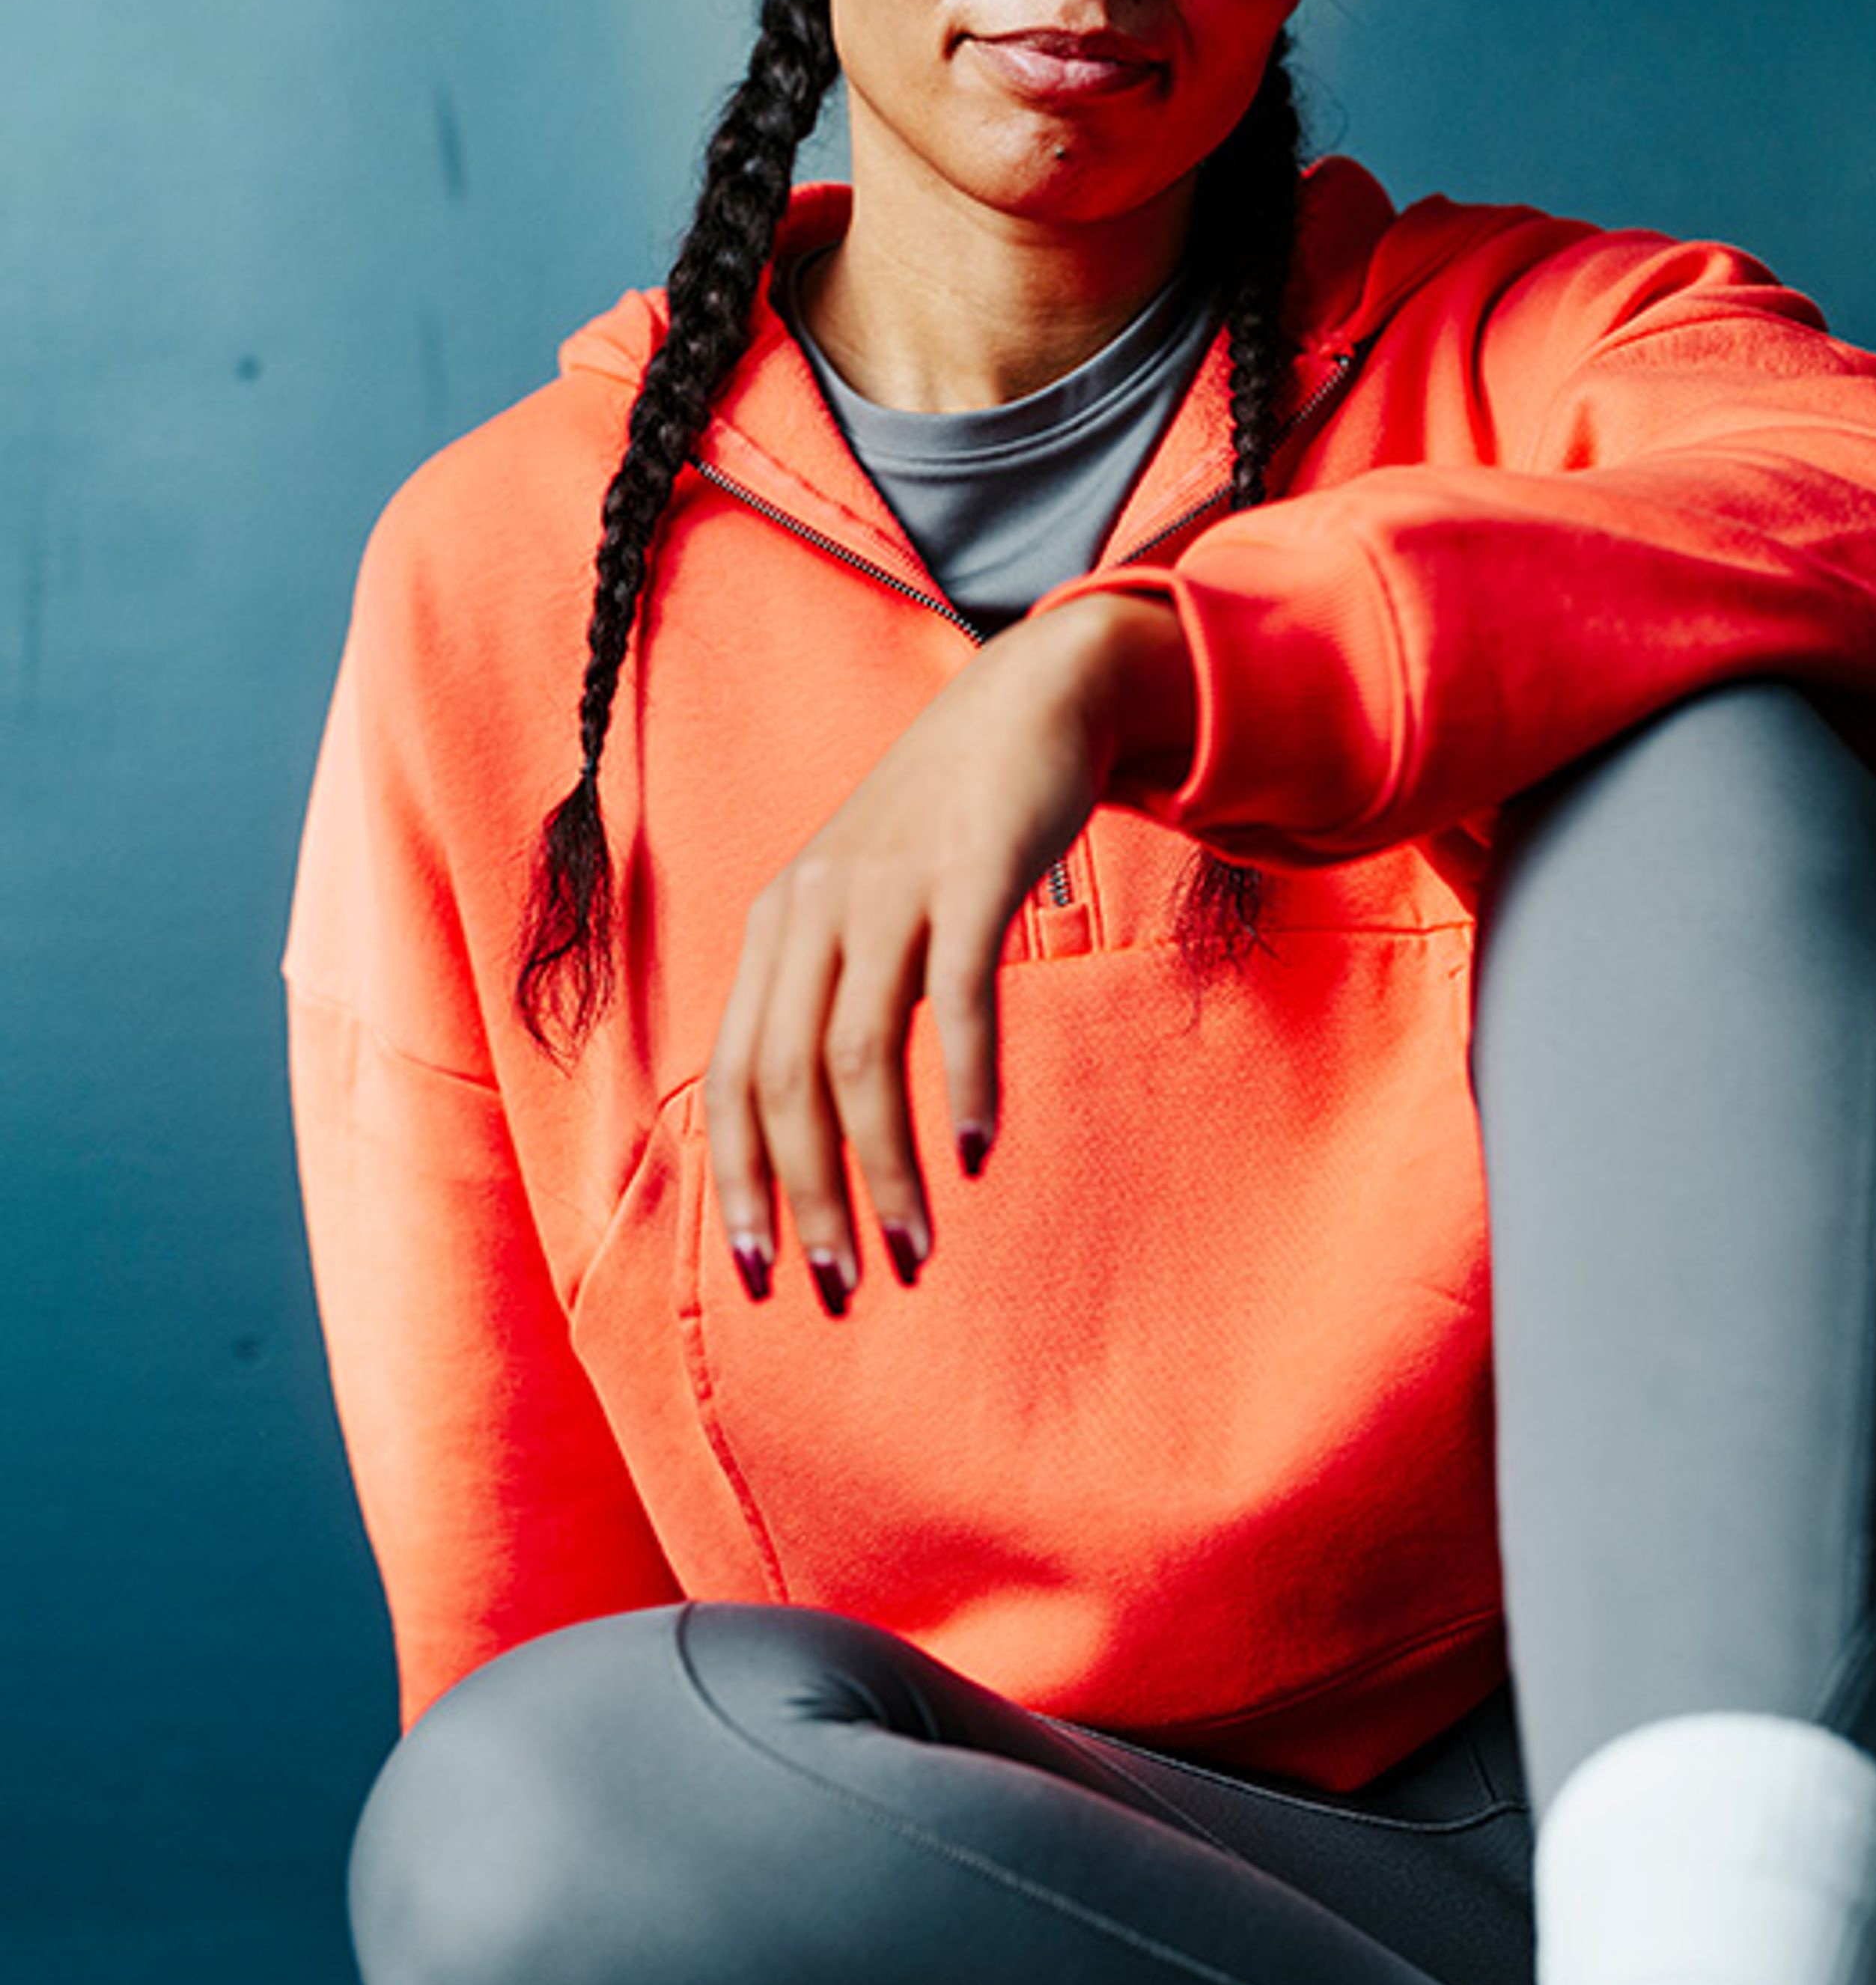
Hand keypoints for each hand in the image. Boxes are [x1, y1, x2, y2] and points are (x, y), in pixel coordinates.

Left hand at [703, 591, 1193, 1313]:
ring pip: (859, 1057)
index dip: (741, 1184)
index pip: (734, 1078)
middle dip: (808, 1200)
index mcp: (781, 925)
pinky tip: (976, 1151)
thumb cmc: (952, 822)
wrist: (1031, 698)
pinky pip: (958, 993)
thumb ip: (838, 990)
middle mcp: (816, 907)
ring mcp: (890, 886)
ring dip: (883, 1169)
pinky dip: (962, 1081)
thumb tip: (815, 1120)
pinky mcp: (971, 870)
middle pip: (785, 1082)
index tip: (764, 1277)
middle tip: (846, 1286)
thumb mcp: (869, 901)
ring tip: (913, 1248)